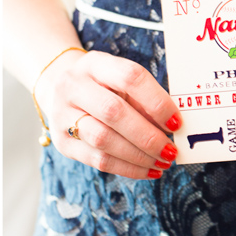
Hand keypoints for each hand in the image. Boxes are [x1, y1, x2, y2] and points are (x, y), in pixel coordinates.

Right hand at [34, 49, 181, 178]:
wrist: (60, 91)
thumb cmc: (103, 87)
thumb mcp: (121, 82)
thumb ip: (144, 100)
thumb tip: (172, 128)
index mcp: (94, 64)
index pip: (129, 77)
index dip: (156, 101)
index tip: (176, 122)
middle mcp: (73, 86)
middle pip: (113, 111)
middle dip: (148, 135)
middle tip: (170, 150)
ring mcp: (62, 115)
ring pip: (103, 139)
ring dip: (138, 155)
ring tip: (162, 163)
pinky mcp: (62, 142)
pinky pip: (98, 160)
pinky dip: (128, 168)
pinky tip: (147, 171)